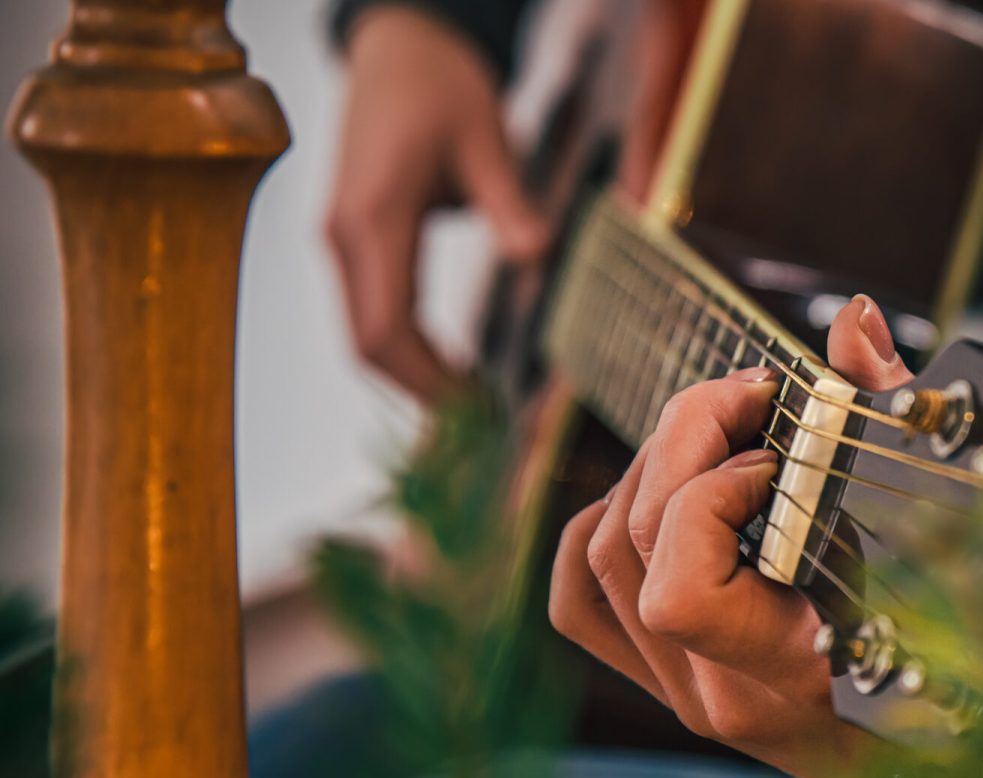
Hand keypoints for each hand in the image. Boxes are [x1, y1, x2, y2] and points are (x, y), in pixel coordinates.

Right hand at [326, 7, 549, 402]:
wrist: (396, 43)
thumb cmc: (440, 82)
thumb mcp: (485, 135)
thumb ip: (507, 200)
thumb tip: (535, 255)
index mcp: (372, 216)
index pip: (385, 328)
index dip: (427, 381)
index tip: (477, 412)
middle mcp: (344, 235)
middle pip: (369, 344)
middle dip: (422, 391)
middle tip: (485, 423)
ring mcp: (342, 238)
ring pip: (366, 332)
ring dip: (415, 374)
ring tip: (476, 402)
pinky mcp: (353, 236)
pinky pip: (373, 309)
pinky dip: (409, 346)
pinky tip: (453, 365)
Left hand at [549, 297, 912, 777]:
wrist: (957, 760)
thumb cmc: (974, 644)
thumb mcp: (948, 533)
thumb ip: (896, 417)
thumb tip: (855, 320)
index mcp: (795, 675)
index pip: (682, 590)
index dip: (712, 495)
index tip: (781, 451)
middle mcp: (724, 695)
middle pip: (633, 545)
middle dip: (684, 438)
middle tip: (750, 395)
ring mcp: (688, 695)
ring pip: (600, 559)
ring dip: (650, 467)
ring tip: (718, 431)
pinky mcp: (671, 682)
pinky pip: (583, 602)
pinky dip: (600, 528)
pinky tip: (660, 490)